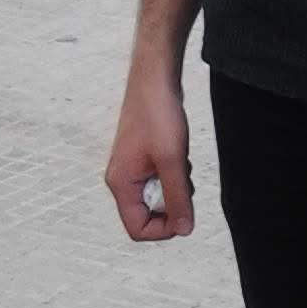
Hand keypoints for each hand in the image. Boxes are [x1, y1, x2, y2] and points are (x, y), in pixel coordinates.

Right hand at [105, 73, 194, 241]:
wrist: (155, 78)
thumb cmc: (157, 114)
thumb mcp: (172, 160)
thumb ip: (178, 197)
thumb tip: (184, 229)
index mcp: (121, 184)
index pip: (138, 228)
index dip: (164, 229)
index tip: (184, 213)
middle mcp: (122, 178)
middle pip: (148, 213)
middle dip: (172, 203)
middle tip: (185, 182)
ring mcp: (132, 166)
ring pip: (157, 194)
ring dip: (175, 186)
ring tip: (182, 163)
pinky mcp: (143, 155)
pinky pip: (160, 177)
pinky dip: (174, 171)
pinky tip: (180, 153)